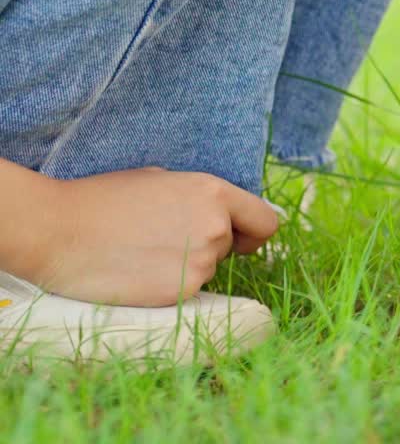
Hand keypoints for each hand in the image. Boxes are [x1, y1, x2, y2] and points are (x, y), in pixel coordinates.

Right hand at [21, 167, 278, 306]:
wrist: (59, 232)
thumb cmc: (105, 200)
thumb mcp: (161, 180)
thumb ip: (199, 198)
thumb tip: (222, 215)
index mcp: (214, 193)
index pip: (266, 221)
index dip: (254, 232)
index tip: (242, 239)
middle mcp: (216, 228)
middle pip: (230, 245)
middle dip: (207, 244)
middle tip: (163, 238)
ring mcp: (201, 263)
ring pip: (207, 269)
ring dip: (186, 264)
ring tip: (143, 251)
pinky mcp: (181, 293)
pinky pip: (186, 290)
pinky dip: (168, 284)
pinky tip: (137, 271)